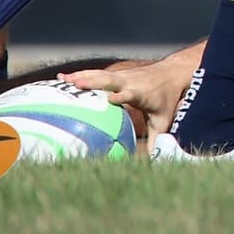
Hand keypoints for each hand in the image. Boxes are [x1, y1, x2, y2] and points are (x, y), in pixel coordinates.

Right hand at [62, 51, 199, 140]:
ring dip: (82, 76)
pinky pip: (96, 73)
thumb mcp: (163, 121)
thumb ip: (155, 140)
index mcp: (141, 93)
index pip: (130, 94)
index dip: (121, 96)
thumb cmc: (166, 100)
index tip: (111, 99)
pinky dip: (81, 74)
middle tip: (76, 85)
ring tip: (63, 80)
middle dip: (94, 82)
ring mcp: (122, 75)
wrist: (171, 73)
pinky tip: (63, 78)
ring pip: (100, 75)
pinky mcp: (116, 72)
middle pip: (110, 80)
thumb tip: (151, 161)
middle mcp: (130, 82)